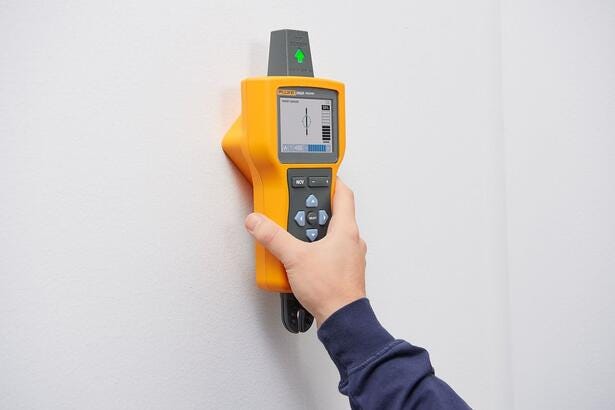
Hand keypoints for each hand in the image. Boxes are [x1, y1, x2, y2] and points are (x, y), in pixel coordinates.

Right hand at [244, 179, 366, 326]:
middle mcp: (352, 241)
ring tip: (295, 237)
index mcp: (346, 230)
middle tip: (296, 211)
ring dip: (313, 233)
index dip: (332, 181)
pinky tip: (301, 259)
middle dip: (313, 211)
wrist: (342, 319)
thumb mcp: (295, 257)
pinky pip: (329, 253)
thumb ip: (274, 237)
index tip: (320, 176)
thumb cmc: (331, 289)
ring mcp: (349, 257)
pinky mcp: (343, 272)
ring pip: (331, 235)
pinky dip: (316, 251)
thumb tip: (259, 222)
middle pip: (334, 214)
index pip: (343, 194)